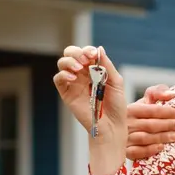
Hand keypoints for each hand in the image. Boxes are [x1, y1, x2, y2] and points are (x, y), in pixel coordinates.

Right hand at [52, 45, 126, 174]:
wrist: (111, 125)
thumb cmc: (116, 105)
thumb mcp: (116, 82)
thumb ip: (107, 65)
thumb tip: (99, 49)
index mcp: (94, 69)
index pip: (85, 52)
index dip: (87, 50)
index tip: (93, 55)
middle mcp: (82, 74)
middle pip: (70, 54)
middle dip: (76, 53)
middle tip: (85, 61)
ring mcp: (73, 83)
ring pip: (62, 63)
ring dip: (69, 61)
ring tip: (79, 69)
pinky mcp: (67, 93)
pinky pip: (58, 79)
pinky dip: (63, 74)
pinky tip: (73, 78)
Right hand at [126, 84, 174, 160]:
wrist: (122, 129)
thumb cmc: (140, 114)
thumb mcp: (146, 100)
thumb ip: (157, 92)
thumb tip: (171, 94)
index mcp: (131, 109)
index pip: (152, 110)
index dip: (168, 112)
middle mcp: (126, 123)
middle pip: (149, 124)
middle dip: (168, 125)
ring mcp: (125, 138)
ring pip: (144, 138)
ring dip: (161, 137)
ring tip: (174, 136)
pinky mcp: (125, 151)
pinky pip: (136, 152)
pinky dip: (149, 150)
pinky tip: (160, 147)